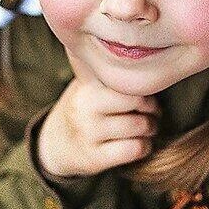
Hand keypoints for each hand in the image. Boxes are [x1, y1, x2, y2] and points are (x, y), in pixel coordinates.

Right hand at [36, 52, 160, 177]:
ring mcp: (88, 134)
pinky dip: (144, 147)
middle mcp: (85, 109)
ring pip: (139, 126)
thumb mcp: (87, 84)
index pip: (128, 83)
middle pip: (137, 102)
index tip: (148, 97)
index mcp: (87, 87)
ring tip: (148, 127)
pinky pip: (133, 149)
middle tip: (153, 113)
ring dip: (151, 128)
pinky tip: (141, 144)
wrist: (55, 143)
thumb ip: (107, 71)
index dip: (146, 91)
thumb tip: (141, 51)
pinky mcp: (94, 158)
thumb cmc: (84, 107)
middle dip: (153, 109)